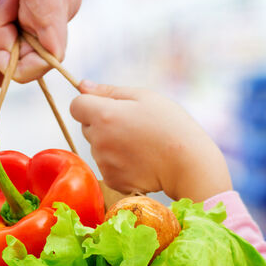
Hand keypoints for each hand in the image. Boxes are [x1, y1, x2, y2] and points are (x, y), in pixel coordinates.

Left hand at [69, 82, 232, 200]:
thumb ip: (109, 91)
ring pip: (98, 148)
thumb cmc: (170, 124)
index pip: (76, 106)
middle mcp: (98, 140)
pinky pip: (108, 167)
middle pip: (87, 127)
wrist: (188, 163)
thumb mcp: (145, 97)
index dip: (90, 104)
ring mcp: (104, 163)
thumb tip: (82, 85)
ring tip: (141, 144)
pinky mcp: (112, 181)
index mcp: (104, 115)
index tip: (108, 107)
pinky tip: (141, 160)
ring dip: (111, 144)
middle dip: (102, 124)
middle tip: (133, 126)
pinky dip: (119, 164)